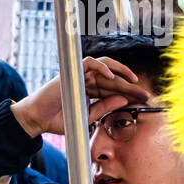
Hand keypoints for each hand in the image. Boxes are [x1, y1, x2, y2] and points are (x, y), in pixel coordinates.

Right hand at [12, 56, 144, 137]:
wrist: (38, 120)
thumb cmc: (59, 119)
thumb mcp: (88, 116)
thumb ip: (105, 107)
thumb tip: (123, 100)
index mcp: (91, 91)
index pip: (114, 88)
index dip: (130, 92)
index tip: (144, 99)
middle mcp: (87, 81)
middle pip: (113, 78)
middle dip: (130, 85)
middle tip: (145, 93)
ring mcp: (79, 76)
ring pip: (104, 66)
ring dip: (120, 71)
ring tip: (133, 81)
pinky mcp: (71, 73)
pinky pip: (89, 62)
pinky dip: (101, 66)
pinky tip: (111, 76)